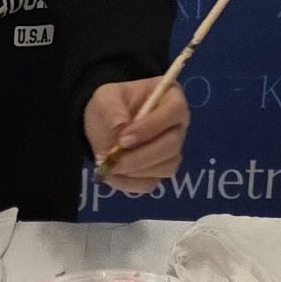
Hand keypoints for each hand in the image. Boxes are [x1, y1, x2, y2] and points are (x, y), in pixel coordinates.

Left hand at [85, 78, 189, 193]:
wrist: (103, 126)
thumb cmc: (111, 105)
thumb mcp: (105, 98)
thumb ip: (111, 109)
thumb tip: (120, 126)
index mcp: (171, 98)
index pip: (174, 111)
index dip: (151, 126)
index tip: (123, 138)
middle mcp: (177, 126)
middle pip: (172, 145)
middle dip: (141, 156)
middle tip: (114, 159)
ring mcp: (171, 151)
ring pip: (166, 167)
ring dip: (136, 171)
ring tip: (110, 166)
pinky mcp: (159, 171)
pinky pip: (152, 183)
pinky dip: (130, 183)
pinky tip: (113, 176)